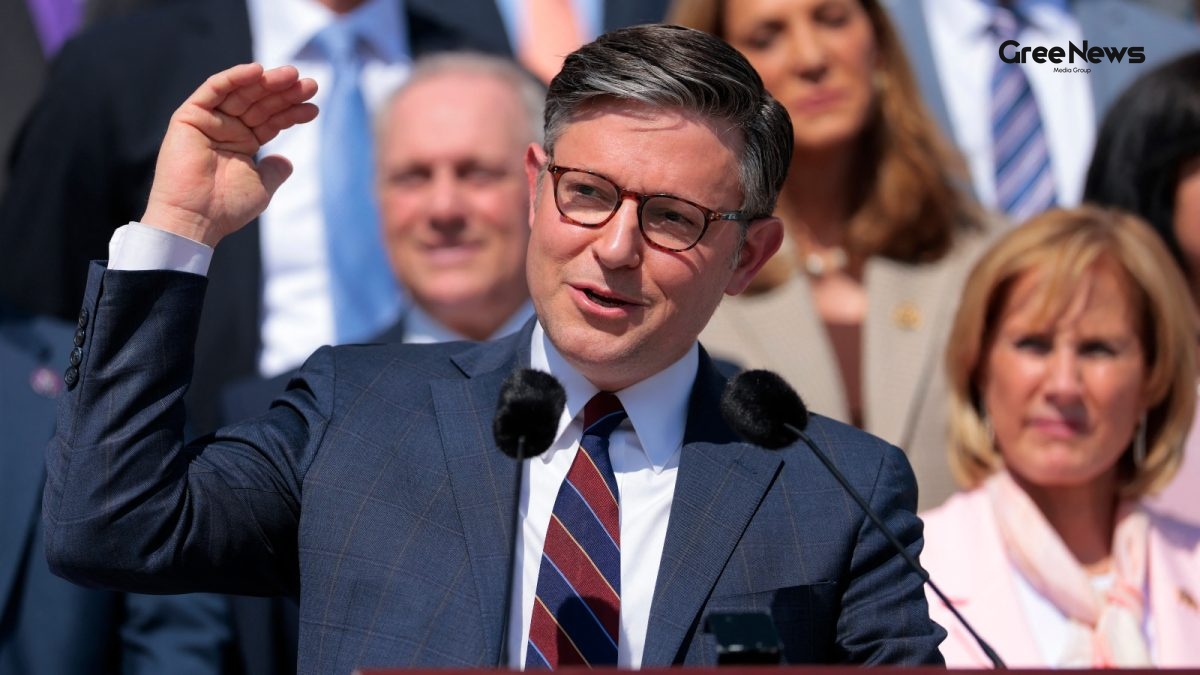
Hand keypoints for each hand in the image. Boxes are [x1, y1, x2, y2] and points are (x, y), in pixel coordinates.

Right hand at [141, 63, 318, 246]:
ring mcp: (208, 121)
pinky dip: (234, 78)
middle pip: (260, 103)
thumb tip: (287, 160)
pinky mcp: (189, 116)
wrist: (195, 219)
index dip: (292, 112)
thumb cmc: (226, 208)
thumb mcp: (261, 186)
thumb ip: (274, 170)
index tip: (314, 108)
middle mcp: (226, 129)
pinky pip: (213, 90)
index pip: (271, 120)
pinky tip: (257, 71)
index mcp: (243, 143)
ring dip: (266, 82)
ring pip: (241, 93)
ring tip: (292, 75)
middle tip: (310, 84)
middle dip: (284, 92)